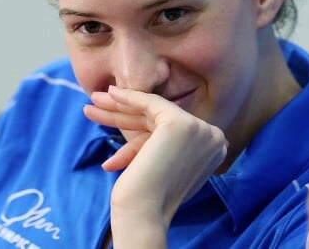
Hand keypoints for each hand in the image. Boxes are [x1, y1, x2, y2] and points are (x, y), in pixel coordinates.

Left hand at [83, 85, 227, 247]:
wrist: (144, 214)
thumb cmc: (149, 197)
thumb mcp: (167, 165)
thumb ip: (169, 148)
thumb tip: (147, 138)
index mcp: (215, 148)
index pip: (173, 130)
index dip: (143, 122)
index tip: (118, 114)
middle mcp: (214, 137)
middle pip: (161, 119)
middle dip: (126, 113)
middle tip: (99, 105)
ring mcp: (199, 129)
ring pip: (154, 110)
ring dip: (120, 106)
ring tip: (93, 102)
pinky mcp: (181, 124)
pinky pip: (152, 103)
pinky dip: (130, 98)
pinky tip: (111, 94)